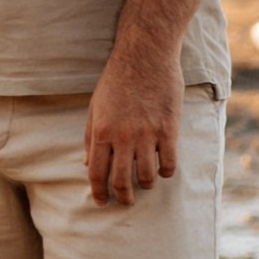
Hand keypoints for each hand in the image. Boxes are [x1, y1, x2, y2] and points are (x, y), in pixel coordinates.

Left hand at [84, 44, 182, 206]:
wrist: (145, 56)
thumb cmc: (117, 80)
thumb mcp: (95, 107)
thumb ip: (91, 137)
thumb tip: (89, 165)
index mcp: (102, 132)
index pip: (97, 174)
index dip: (99, 193)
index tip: (102, 202)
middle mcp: (123, 137)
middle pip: (121, 181)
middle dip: (123, 197)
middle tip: (126, 201)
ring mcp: (147, 134)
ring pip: (147, 176)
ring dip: (145, 185)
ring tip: (145, 184)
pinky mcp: (169, 129)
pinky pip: (169, 163)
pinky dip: (166, 172)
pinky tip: (163, 169)